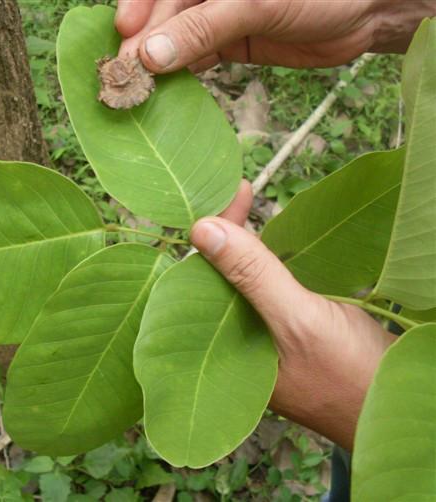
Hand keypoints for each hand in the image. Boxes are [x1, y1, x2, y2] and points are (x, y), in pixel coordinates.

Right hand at [116, 0, 434, 71]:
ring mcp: (217, 16)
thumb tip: (151, 56)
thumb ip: (203, 27)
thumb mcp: (255, 3)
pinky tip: (169, 90)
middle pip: (162, 17)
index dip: (138, 10)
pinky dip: (182, 74)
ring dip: (159, 66)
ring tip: (140, 91)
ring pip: (176, 40)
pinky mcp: (230, 43)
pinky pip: (196, 58)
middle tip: (126, 80)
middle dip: (144, 46)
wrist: (365, 10)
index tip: (124, 39)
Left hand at [194, 181, 395, 449]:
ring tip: (244, 199)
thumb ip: (252, 276)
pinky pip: (269, 290)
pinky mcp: (292, 333)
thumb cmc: (351, 375)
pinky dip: (268, 261)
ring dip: (245, 244)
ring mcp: (265, 339)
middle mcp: (237, 346)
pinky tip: (268, 239)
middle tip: (236, 190)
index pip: (199, 288)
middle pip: (218, 282)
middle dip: (224, 235)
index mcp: (223, 352)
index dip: (207, 242)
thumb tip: (201, 229)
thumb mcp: (298, 319)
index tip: (216, 199)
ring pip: (244, 283)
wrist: (402, 403)